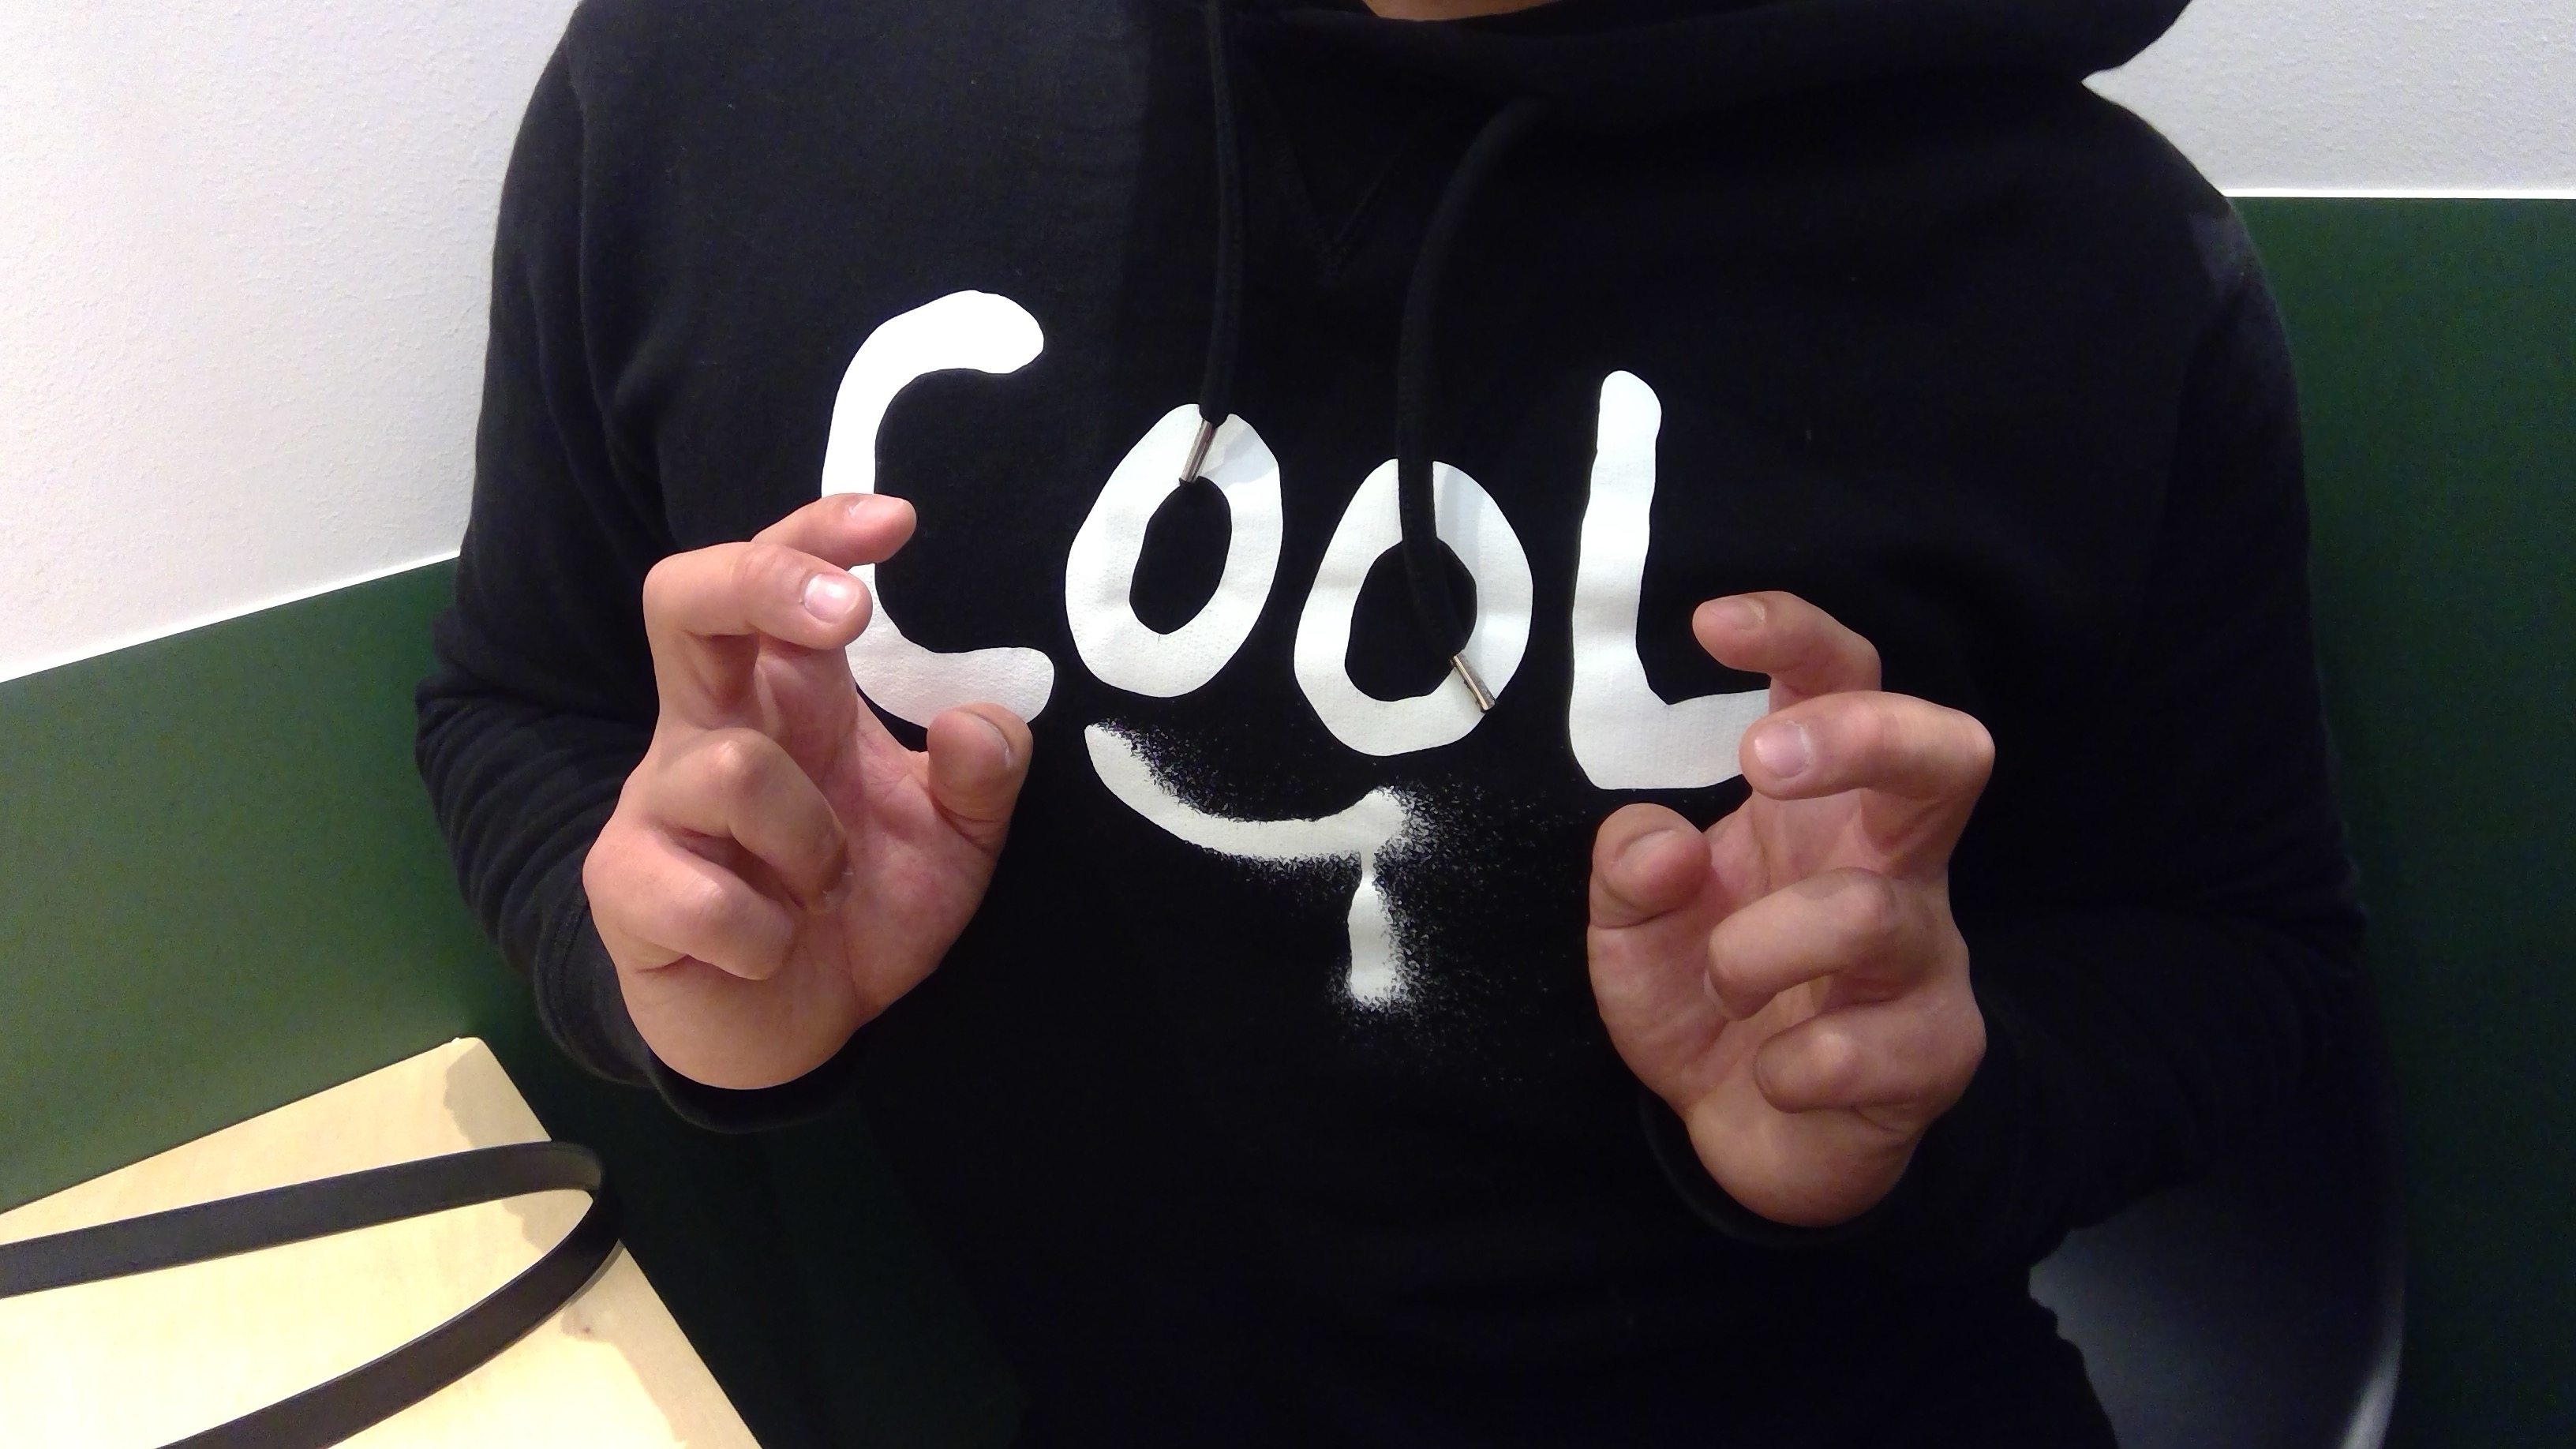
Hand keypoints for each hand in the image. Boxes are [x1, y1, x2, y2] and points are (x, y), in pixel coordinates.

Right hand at [583, 494, 1031, 1089]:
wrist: (790, 1029)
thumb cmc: (861, 907)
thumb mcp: (954, 845)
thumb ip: (983, 781)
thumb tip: (984, 722)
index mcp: (787, 694)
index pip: (781, 574)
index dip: (822, 530)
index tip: (900, 522)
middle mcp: (710, 725)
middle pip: (681, 596)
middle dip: (760, 580)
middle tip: (847, 618)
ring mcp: (657, 802)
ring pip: (733, 768)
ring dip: (811, 840)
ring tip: (827, 892)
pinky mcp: (623, 887)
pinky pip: (702, 894)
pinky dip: (764, 934)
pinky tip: (774, 949)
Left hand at [1587, 592, 1991, 1226]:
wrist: (1756, 1136)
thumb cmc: (1707, 997)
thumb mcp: (1632, 928)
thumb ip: (1630, 871)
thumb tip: (1661, 842)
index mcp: (1821, 806)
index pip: (1842, 684)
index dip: (1795, 636)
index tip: (1712, 623)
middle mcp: (1893, 862)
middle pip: (1949, 754)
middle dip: (1863, 736)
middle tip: (1762, 764)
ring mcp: (1927, 956)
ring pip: (1875, 912)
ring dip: (1766, 946)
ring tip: (1723, 980)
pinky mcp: (1938, 1053)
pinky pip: (1872, 1045)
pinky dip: (1794, 1063)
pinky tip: (1769, 1073)